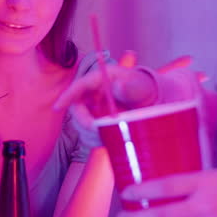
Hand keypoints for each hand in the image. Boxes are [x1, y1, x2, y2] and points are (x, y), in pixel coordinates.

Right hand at [55, 53, 195, 128]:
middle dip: (84, 121)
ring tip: (109, 135)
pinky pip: (90, 131)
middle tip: (97, 130)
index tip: (59, 107)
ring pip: (82, 122)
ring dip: (91, 132)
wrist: (157, 102)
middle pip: (77, 107)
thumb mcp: (142, 87)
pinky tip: (110, 138)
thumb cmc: (149, 90)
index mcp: (103, 77)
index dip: (67, 95)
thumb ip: (131, 86)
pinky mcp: (99, 119)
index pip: (79, 85)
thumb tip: (116, 86)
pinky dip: (96, 138)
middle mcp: (96, 91)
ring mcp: (96, 106)